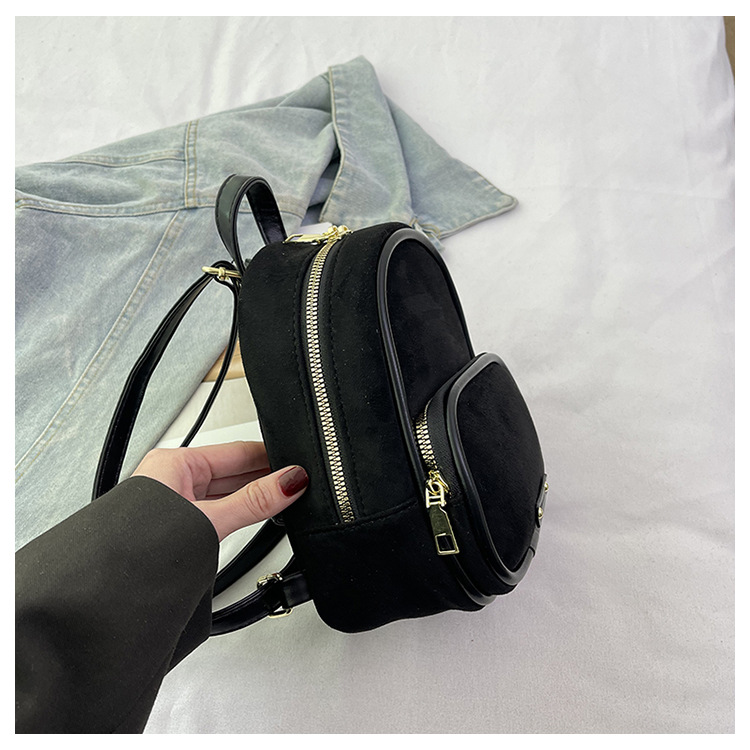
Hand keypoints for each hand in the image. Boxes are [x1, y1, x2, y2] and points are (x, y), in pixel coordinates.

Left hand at [132, 441, 307, 540]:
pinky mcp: (176, 527)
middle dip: (264, 477)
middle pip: (232, 471)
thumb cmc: (137, 551)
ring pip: (224, 493)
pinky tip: (254, 517)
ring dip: (251, 497)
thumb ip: (254, 502)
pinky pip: (216, 511)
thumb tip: (289, 482)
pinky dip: (237, 513)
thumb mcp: (209, 522)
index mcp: (175, 464)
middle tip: (298, 483)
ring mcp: (174, 504)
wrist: (106, 598)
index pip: (237, 452)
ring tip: (282, 500)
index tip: (298, 463)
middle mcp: (172, 480)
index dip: (270, 456)